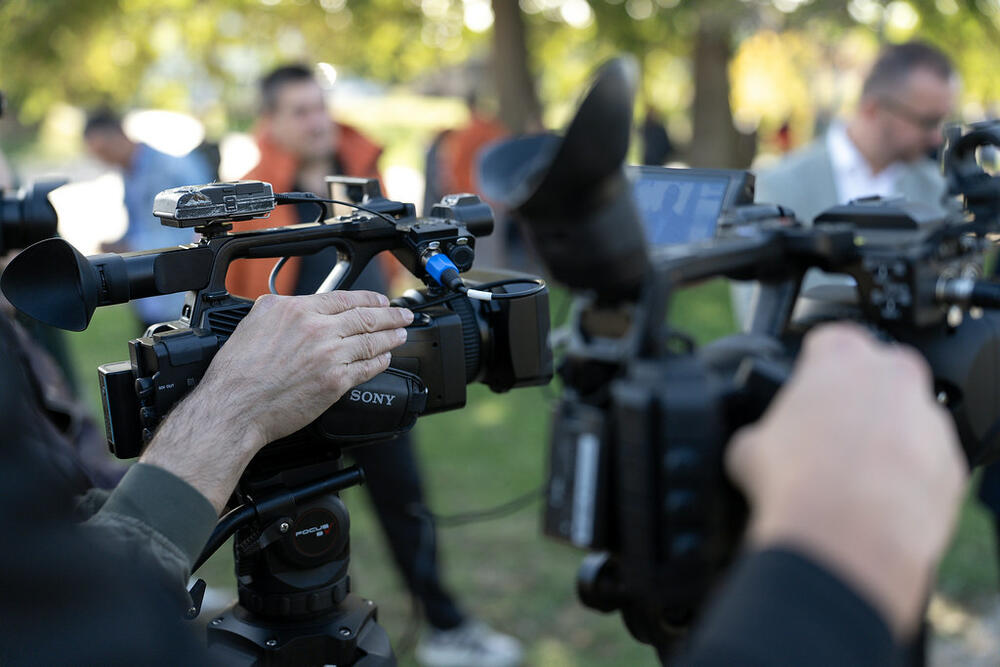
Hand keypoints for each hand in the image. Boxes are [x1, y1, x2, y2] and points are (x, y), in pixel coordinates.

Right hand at [140, 290, 413, 512]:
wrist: (235, 406)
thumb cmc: (239, 370)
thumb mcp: (256, 320)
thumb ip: (284, 308)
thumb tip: (302, 304)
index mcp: (298, 310)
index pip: (345, 298)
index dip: (369, 298)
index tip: (380, 300)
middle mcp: (317, 330)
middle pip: (366, 317)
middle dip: (391, 314)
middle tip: (404, 314)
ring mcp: (329, 356)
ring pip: (371, 342)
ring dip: (391, 337)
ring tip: (402, 333)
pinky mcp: (336, 382)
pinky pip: (366, 368)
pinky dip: (380, 362)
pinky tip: (386, 359)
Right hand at [725, 323, 966, 637]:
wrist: (843, 542)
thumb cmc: (797, 483)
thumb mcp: (747, 445)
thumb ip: (761, 429)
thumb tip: (756, 445)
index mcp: (842, 355)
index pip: (828, 340)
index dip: (810, 367)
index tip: (802, 391)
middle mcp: (894, 376)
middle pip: (875, 375)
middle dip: (852, 400)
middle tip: (822, 437)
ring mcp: (930, 420)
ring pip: (905, 419)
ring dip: (881, 439)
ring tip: (844, 477)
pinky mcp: (952, 465)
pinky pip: (926, 462)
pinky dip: (904, 477)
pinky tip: (869, 501)